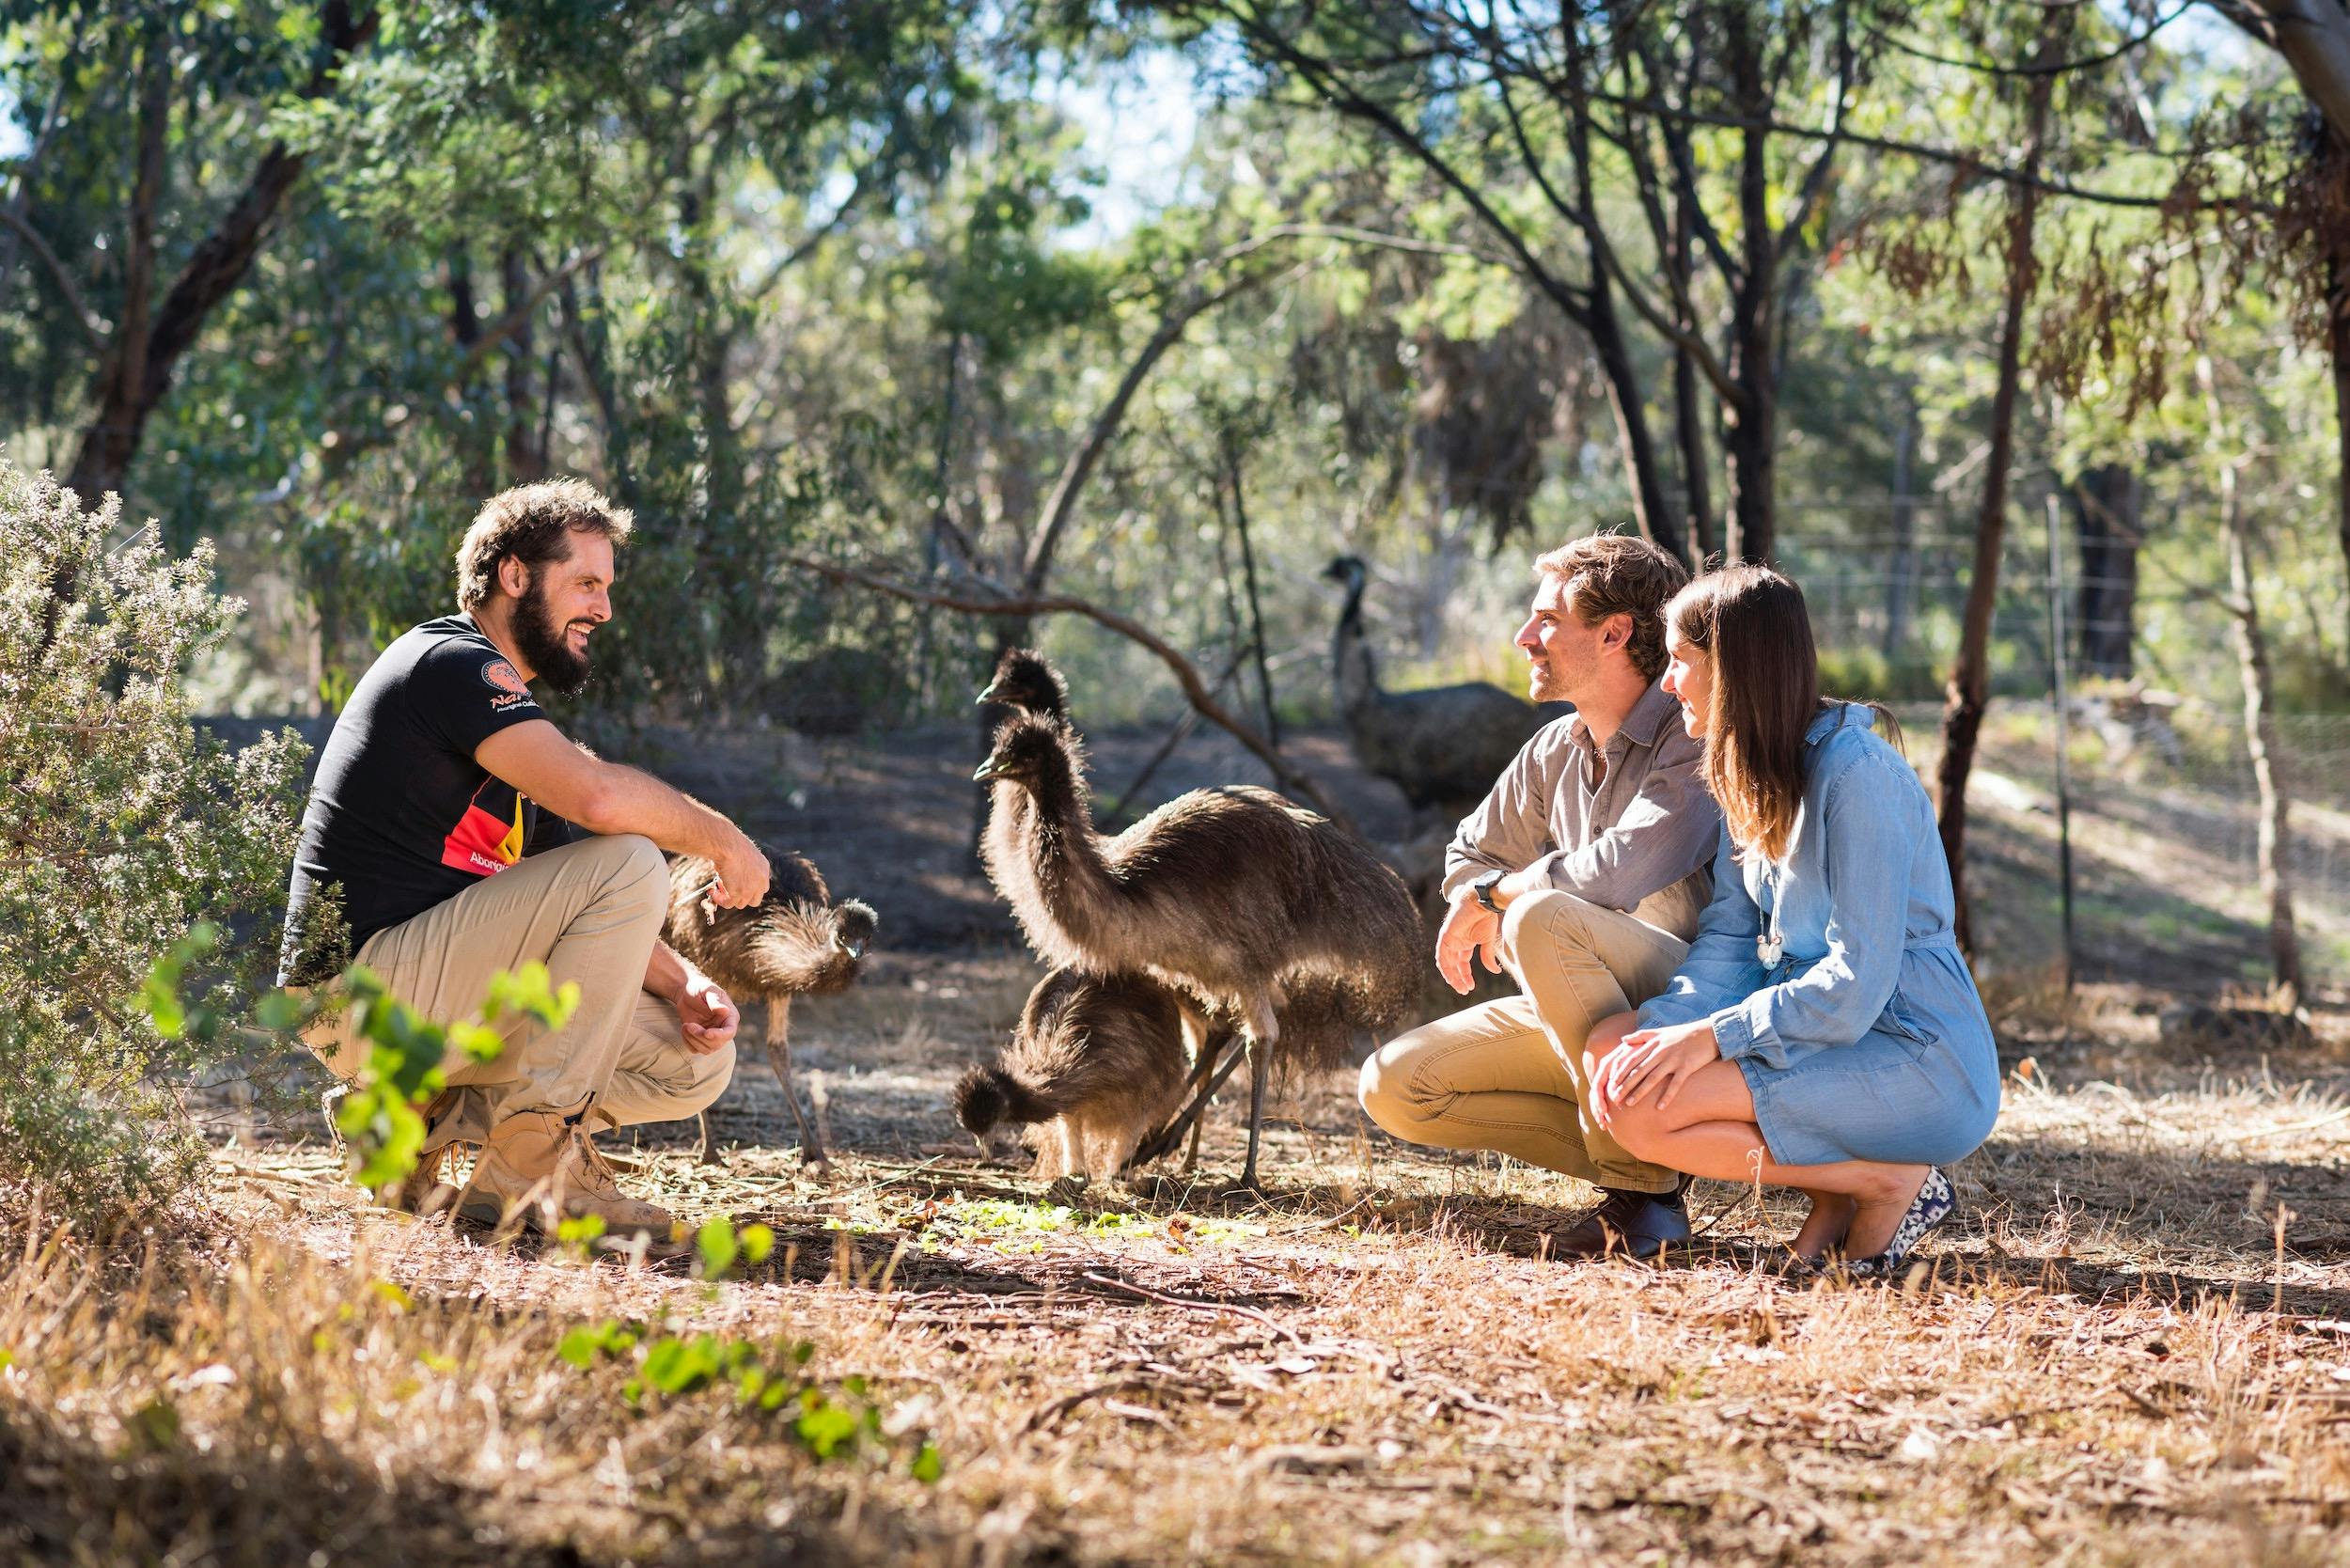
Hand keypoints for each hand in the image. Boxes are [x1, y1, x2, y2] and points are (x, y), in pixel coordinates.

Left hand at [676, 970, 738, 1055]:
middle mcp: (723, 1029)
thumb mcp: (708, 990)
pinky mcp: (700, 1039)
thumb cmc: (699, 988)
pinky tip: (684, 1029)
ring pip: (706, 1049)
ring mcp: (712, 1035)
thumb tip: (725, 1011)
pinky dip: (687, 1042)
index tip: (707, 1033)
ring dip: (693, 1039)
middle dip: (700, 1037)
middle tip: (688, 1025)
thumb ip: (716, 1001)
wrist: (686, 992)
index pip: (729, 1032)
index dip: (719, 1036)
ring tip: (685, 1025)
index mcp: (730, 1017)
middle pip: (717, 1044)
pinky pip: (695, 1049)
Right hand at [707, 830, 770, 908]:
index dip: (749, 888)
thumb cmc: (729, 842)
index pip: (761, 887)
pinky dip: (719, 900)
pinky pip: (728, 904)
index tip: (735, 884)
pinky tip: (711, 891)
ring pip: (740, 903)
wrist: (727, 843)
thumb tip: (728, 872)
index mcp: (763, 867)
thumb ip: (740, 865)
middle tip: (726, 888)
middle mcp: (761, 880)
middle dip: (741, 897)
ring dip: (727, 897)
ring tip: (716, 886)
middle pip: (754, 900)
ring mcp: (752, 888)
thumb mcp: (740, 852)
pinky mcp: (740, 894)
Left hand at [1434, 892, 1504, 994]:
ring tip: (1459, 986)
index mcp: (1466, 944)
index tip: (1470, 988)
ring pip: (1446, 963)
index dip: (1465, 977)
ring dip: (1451, 976)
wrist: (1482, 902)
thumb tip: (1496, 972)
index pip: (1462, 964)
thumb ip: (1488, 957)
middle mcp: (1456, 943)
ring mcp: (1450, 940)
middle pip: (1453, 966)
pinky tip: (1451, 975)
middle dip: (1458, 979)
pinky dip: (1445, 966)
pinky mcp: (1445, 936)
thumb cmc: (1486, 917)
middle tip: (1464, 991)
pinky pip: (1441, 954)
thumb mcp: (1488, 942)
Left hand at [1591, 1021, 1718, 1127]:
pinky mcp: (1687, 1067)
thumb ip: (1640, 1036)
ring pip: (1653, 1078)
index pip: (1632, 1059)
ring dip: (1640, 1092)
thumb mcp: (1660, 1031)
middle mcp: (1661, 1052)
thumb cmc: (1683, 1034)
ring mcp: (1674, 1059)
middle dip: (1625, 1085)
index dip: (1620, 1072)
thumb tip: (1622, 1040)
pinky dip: (1667, 1096)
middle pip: (1639, 1071)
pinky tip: (1660, 1108)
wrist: (1708, 1032)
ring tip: (1629, 1104)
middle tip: (1614, 1098)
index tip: (1611, 1083)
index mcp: (1653, 1044)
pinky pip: (1675, 1084)